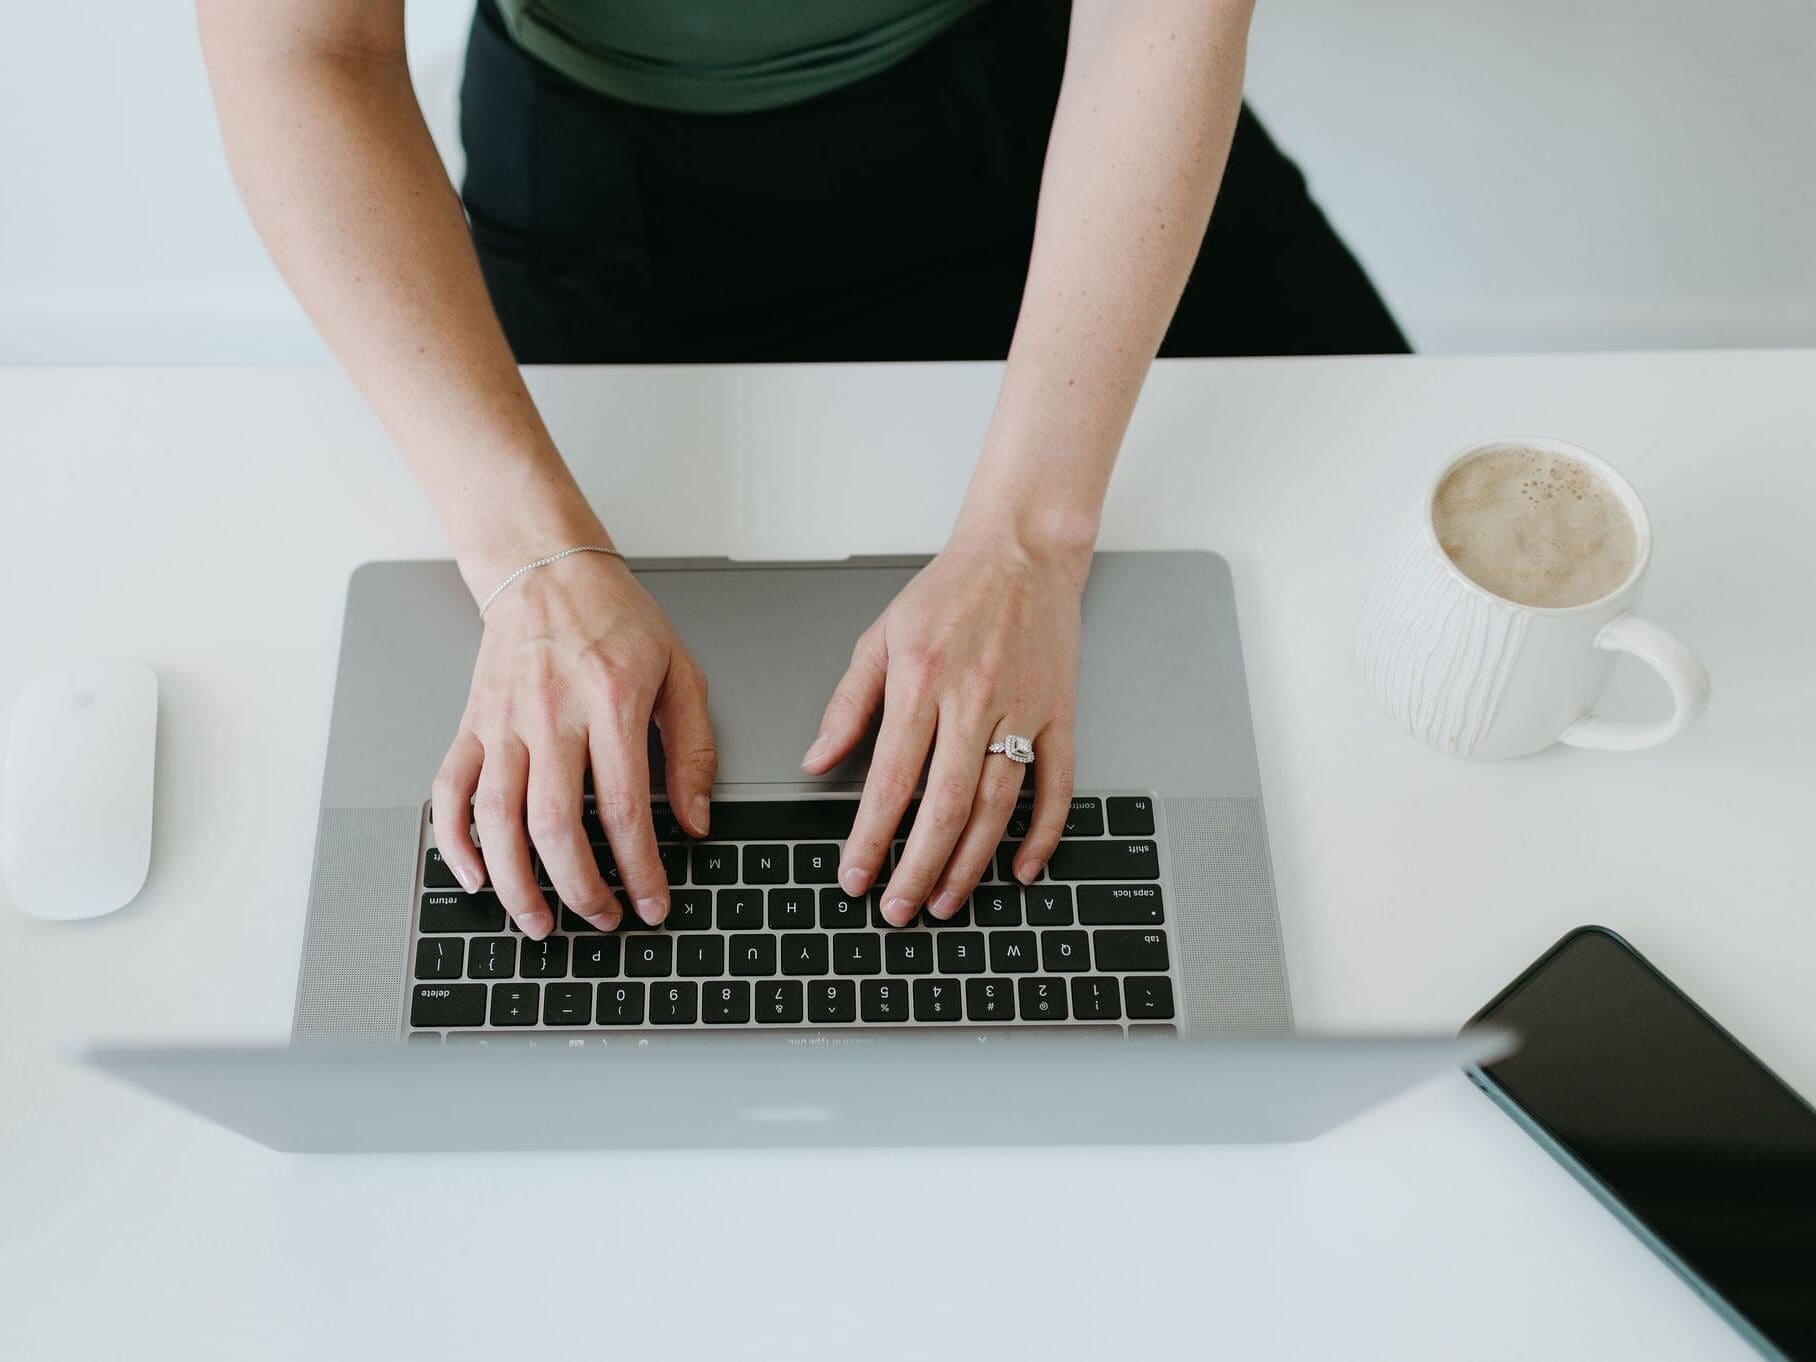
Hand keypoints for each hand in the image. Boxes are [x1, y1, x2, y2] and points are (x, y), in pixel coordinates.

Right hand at [430, 552, 715, 937]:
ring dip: (516, 883)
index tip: (653, 904)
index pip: (623, 806)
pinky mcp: (471, 724)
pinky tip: (475, 876)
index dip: (638, 867)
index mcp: (611, 700)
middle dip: (579, 889)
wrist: (544, 567)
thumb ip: (692, 748)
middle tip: (601, 922)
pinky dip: (454, 841)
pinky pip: (449, 791)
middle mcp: (551, 714)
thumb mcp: (680, 671)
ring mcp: (503, 721)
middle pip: (555, 824)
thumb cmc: (615, 617)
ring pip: (497, 818)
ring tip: (539, 923)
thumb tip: (694, 820)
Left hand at [802, 539, 1087, 925]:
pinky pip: (1056, 786)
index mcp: (921, 681)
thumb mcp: (879, 638)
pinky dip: (1041, 833)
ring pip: (997, 805)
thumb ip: (846, 704)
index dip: (871, 838)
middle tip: (898, 910)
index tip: (855, 877)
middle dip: (917, 868)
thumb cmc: (949, 592)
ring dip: (969, 863)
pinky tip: (1020, 868)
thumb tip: (815, 762)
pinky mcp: (1060, 714)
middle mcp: (973, 700)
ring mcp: (1022, 711)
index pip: (891, 780)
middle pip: (944, 806)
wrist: (1022, 551)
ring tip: (945, 901)